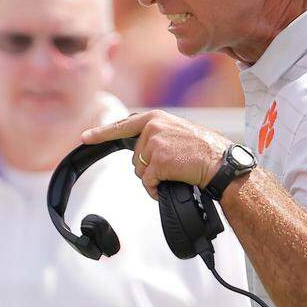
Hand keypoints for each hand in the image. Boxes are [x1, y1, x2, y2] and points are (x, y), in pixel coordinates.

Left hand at [81, 110, 231, 198]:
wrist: (221, 163)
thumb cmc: (203, 151)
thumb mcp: (177, 132)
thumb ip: (156, 134)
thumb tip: (139, 149)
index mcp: (155, 118)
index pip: (122, 125)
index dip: (101, 133)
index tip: (85, 137)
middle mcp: (152, 127)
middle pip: (134, 156)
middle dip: (148, 167)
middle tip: (172, 165)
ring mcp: (154, 143)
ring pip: (140, 170)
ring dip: (154, 178)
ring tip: (176, 172)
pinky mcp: (158, 160)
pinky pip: (147, 182)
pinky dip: (155, 189)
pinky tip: (171, 183)